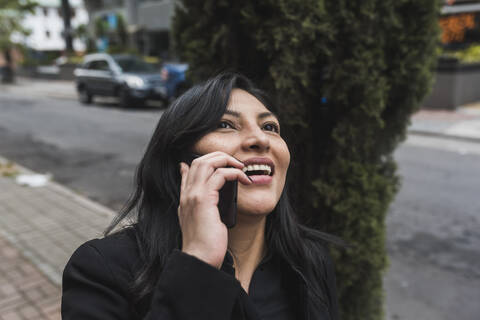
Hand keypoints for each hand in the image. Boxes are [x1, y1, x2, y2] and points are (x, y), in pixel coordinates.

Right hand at [178, 152, 250, 268]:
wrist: (200, 258)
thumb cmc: (205, 244)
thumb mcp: (202, 222)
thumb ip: (203, 206)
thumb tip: (211, 200)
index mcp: (185, 198)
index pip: (189, 169)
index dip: (206, 160)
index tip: (220, 162)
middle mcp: (187, 193)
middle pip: (199, 160)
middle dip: (220, 156)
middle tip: (236, 164)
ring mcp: (193, 195)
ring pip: (207, 162)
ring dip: (227, 160)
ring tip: (241, 168)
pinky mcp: (203, 199)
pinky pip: (220, 175)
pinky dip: (234, 173)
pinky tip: (243, 179)